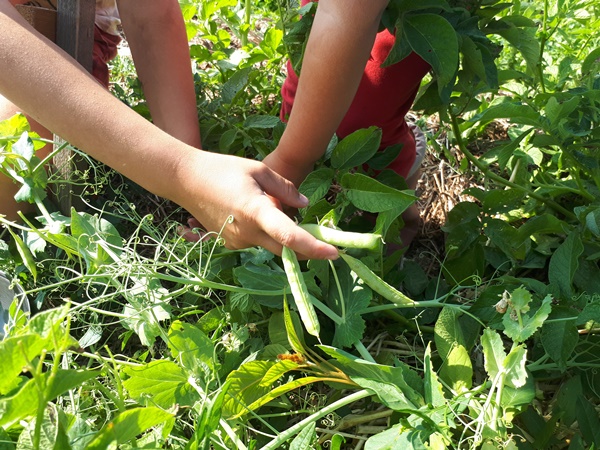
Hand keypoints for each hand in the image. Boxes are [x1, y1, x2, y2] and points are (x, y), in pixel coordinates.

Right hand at [173, 150, 338, 259]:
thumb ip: (284, 189)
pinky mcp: (230, 243)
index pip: (289, 236)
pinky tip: (260, 212)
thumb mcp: (258, 170)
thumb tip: (304, 205)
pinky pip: (257, 241)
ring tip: (285, 214)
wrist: (184, 180)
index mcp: (256, 212)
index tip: (334, 253)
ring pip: (271, 245)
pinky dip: (267, 233)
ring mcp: (237, 241)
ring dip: (285, 238)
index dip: (314, 247)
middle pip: (285, 251)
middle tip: (327, 244)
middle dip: (308, 251)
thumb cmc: (222, 169)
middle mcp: (247, 233)